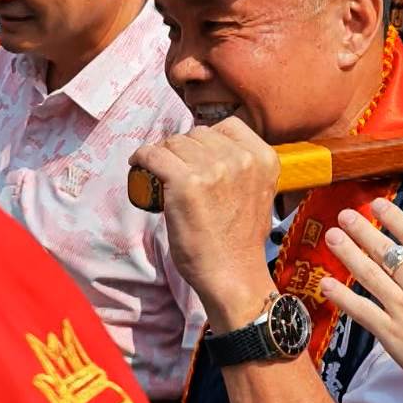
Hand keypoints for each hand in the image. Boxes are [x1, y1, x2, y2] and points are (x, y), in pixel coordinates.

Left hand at [129, 118, 278, 327]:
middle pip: (198, 134)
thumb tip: (215, 153)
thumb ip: (245, 169)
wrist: (233, 275)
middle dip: (184, 150)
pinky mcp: (185, 183)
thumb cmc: (240, 241)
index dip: (208, 140)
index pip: (229, 127)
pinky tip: (138, 165)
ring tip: (160, 175)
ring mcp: (214, 169)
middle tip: (175, 173)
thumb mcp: (259, 193)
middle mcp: (241, 158)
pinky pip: (153, 155)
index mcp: (264, 158)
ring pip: (174, 143)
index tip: (197, 157)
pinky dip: (141, 158)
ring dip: (164, 156)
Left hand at [318, 198, 402, 398]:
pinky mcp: (392, 334)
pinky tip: (326, 285)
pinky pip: (362, 311)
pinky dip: (342, 297)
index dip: (393, 218)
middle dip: (362, 231)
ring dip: (348, 254)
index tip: (376, 205)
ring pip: (369, 275)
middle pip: (385, 252)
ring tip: (332, 238)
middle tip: (344, 216)